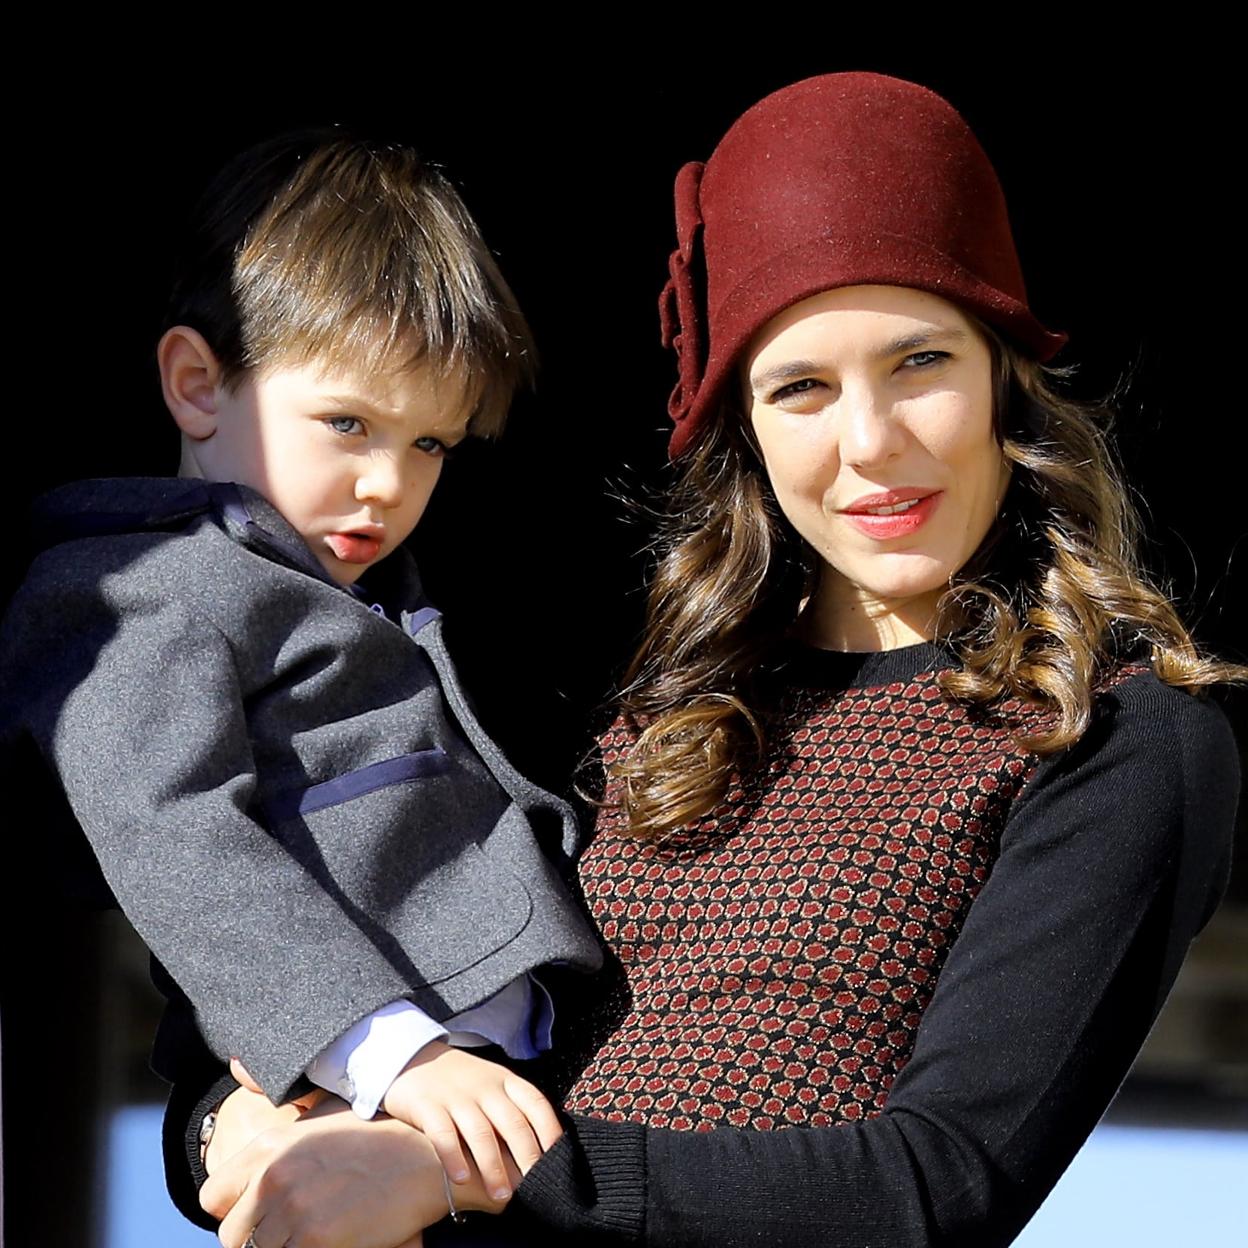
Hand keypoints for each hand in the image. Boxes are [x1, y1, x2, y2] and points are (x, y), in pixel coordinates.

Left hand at [201, 1097, 499, 1247]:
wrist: (422, 1157)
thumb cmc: (375, 1138)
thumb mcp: (322, 1122)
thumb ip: (282, 1143)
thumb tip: (256, 1167)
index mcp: (270, 1145)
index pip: (212, 1198)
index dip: (231, 1212)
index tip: (254, 1217)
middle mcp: (274, 1175)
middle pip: (231, 1236)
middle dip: (254, 1241)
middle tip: (286, 1234)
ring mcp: (295, 1208)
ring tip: (308, 1235)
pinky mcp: (318, 1238)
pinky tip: (326, 1242)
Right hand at [382, 1041, 561, 1200]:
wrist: (416, 1059)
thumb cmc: (463, 1083)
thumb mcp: (492, 1086)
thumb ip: (513, 1111)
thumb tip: (541, 1153)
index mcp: (505, 1081)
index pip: (535, 1103)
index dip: (549, 1130)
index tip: (557, 1159)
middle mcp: (485, 1087)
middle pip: (511, 1123)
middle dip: (525, 1157)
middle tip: (533, 1187)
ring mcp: (456, 1096)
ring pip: (480, 1132)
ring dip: (493, 1166)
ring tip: (501, 1194)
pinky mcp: (428, 1105)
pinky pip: (443, 1134)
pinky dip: (454, 1157)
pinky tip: (462, 1179)